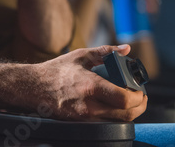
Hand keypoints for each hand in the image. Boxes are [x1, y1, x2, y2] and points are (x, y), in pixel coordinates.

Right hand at [33, 45, 147, 120]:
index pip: (124, 99)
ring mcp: (84, 117)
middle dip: (139, 107)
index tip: (141, 90)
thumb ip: (106, 51)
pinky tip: (114, 107)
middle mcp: (89, 105)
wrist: (33, 87)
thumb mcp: (81, 56)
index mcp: (91, 86)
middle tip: (140, 98)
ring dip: (128, 114)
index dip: (138, 97)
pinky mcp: (80, 123)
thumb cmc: (56, 71)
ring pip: (117, 122)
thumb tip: (126, 49)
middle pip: (126, 115)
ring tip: (129, 101)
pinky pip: (105, 124)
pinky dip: (114, 117)